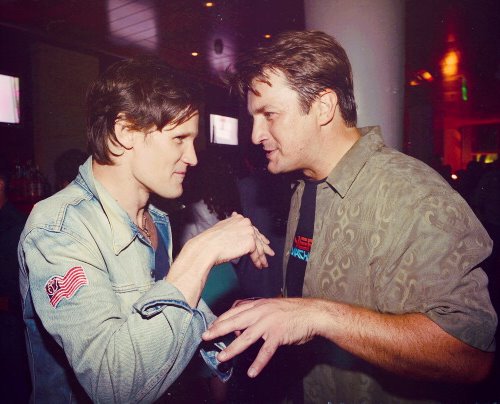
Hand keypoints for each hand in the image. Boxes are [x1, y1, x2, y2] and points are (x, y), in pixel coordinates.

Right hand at [192, 213, 273, 267]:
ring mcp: (249, 231)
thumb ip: (231, 223)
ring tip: (264, 264)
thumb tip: (235, 215)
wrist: (207, 247)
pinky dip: (258, 260)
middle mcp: (246, 222)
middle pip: (258, 237)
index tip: (264, 242)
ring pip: (259, 246)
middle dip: (264, 246)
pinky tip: (258, 265)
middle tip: (269, 253)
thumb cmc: (210, 240)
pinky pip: (256, 253)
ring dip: (261, 256)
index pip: (252, 228)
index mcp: (239, 219)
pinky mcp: (250, 242)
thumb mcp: (221, 227)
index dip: (258, 236)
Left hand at [202, 298, 317, 376]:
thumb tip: (241, 327)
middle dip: (218, 330)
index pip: (234, 311)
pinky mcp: (279, 335)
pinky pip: (266, 351)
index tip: (210, 326)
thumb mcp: (270, 307)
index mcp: (258, 305)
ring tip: (222, 357)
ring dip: (233, 349)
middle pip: (235, 321)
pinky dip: (259, 363)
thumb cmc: (292, 311)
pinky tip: (252, 372)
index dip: (221, 319)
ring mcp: (269, 324)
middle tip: (205, 337)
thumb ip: (255, 314)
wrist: (312, 313)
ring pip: (246, 337)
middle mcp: (261, 312)